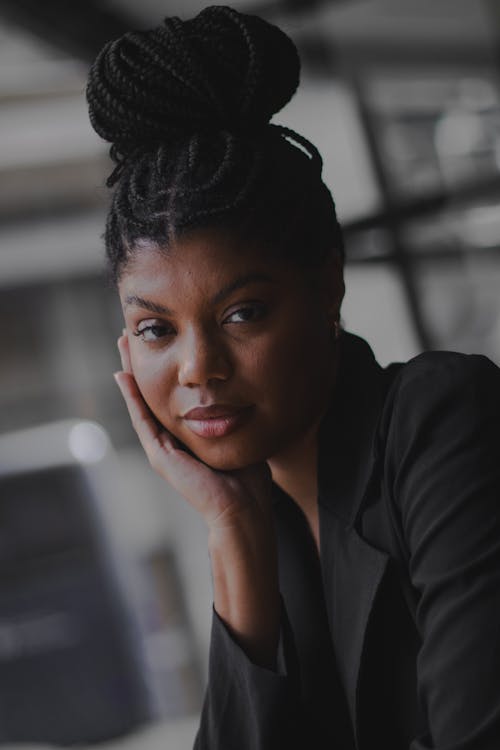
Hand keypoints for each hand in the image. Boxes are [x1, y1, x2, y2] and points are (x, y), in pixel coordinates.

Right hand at [114, 332, 272, 531]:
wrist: (243, 509)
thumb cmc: (248, 480)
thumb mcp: (238, 435)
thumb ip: (232, 417)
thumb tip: (240, 395)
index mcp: (188, 437)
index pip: (171, 396)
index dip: (163, 369)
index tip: (158, 342)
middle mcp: (171, 441)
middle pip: (150, 394)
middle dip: (141, 364)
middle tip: (129, 336)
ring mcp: (162, 449)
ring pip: (141, 402)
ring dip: (130, 372)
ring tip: (122, 344)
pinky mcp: (160, 456)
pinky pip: (143, 420)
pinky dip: (132, 398)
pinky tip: (124, 376)